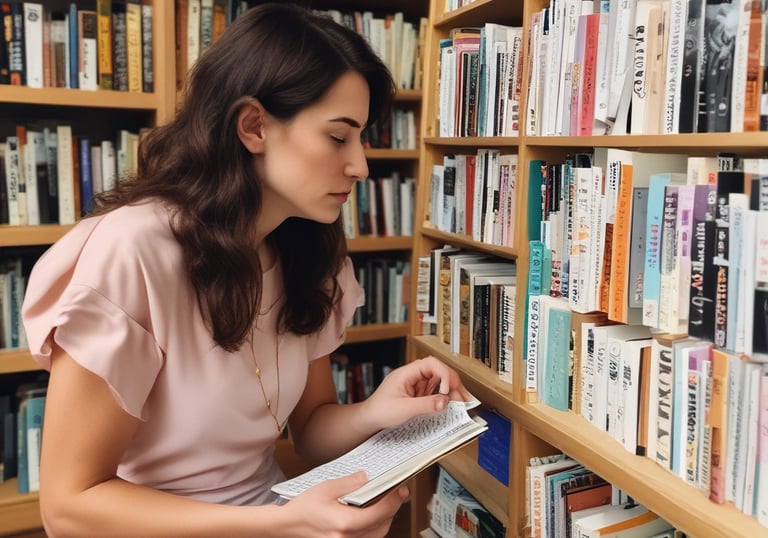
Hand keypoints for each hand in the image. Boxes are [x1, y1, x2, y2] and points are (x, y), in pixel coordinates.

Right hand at [282, 471, 407, 537]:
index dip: (394, 500)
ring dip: (384, 520)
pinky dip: (374, 528)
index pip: (380, 513)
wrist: (287, 526)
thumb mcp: (326, 488)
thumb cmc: (302, 509)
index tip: (401, 490)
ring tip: (386, 503)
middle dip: (392, 510)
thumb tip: (367, 478)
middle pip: (382, 526)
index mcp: (345, 523)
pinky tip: (372, 516)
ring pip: (376, 535)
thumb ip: (349, 483)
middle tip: (397, 494)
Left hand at [362, 356, 475, 429]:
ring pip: (439, 382)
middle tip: (463, 398)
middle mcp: (413, 376)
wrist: (369, 419)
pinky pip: (435, 393)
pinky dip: (444, 398)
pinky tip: (450, 405)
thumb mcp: (403, 409)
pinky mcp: (418, 394)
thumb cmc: (379, 410)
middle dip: (452, 383)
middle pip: (439, 372)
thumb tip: (444, 401)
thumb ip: (424, 405)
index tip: (447, 389)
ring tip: (460, 403)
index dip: (443, 374)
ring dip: (451, 391)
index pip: (431, 364)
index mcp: (407, 373)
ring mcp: (417, 385)